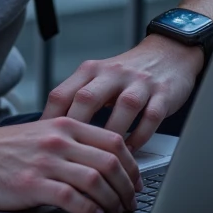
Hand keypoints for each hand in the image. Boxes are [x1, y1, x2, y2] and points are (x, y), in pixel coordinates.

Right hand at [0, 116, 142, 212]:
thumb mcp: (39, 135)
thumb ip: (68, 144)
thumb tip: (99, 167)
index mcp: (63, 125)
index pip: (113, 142)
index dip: (132, 166)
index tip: (136, 182)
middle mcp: (58, 140)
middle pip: (111, 162)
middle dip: (128, 187)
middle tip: (131, 203)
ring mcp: (45, 162)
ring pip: (96, 180)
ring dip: (113, 201)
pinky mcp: (31, 184)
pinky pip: (72, 199)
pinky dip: (89, 210)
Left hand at [41, 35, 202, 149]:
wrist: (169, 53)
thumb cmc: (127, 73)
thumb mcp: (98, 78)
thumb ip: (77, 99)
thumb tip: (51, 132)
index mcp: (91, 70)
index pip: (62, 93)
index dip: (49, 120)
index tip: (43, 144)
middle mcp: (113, 73)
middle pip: (88, 98)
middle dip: (77, 127)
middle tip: (71, 155)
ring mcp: (139, 82)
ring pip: (124, 107)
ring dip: (113, 134)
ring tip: (105, 159)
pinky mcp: (163, 93)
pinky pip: (151, 116)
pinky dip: (140, 136)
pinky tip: (131, 151)